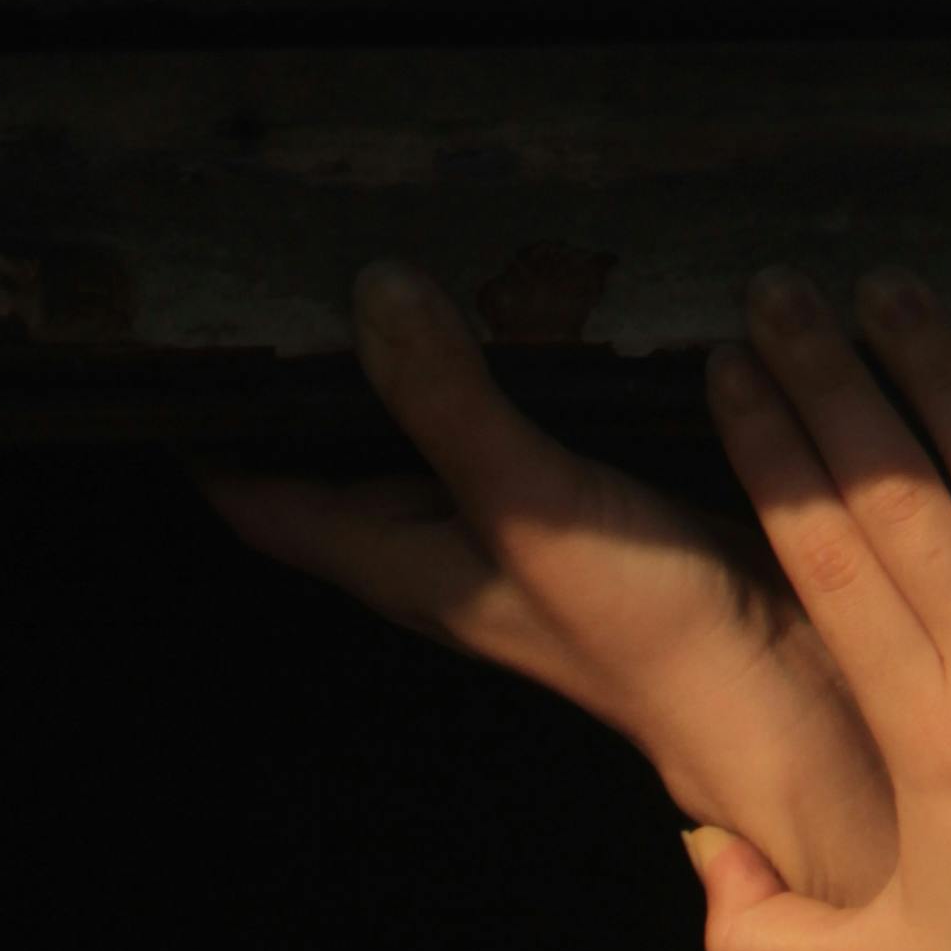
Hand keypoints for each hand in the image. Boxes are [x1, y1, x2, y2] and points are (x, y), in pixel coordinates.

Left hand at [200, 264, 899, 915]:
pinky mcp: (588, 499)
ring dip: (402, 367)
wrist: (783, 691)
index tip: (166, 353)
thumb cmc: (647, 635)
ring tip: (373, 258)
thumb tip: (374, 298)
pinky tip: (510, 303)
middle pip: (339, 464)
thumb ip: (453, 409)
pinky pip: (512, 423)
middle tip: (270, 272)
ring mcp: (517, 525)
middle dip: (302, 385)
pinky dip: (494, 368)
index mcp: (404, 563)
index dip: (210, 440)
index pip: (268, 504)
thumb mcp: (532, 507)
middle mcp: (447, 547)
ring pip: (427, 438)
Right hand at [690, 278, 950, 950]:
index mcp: (922, 733)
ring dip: (948, 375)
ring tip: (894, 290)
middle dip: (829, 379)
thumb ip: (757, 933)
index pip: (827, 557)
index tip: (727, 370)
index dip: (771, 452)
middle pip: (900, 494)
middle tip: (781, 292)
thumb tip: (698, 854)